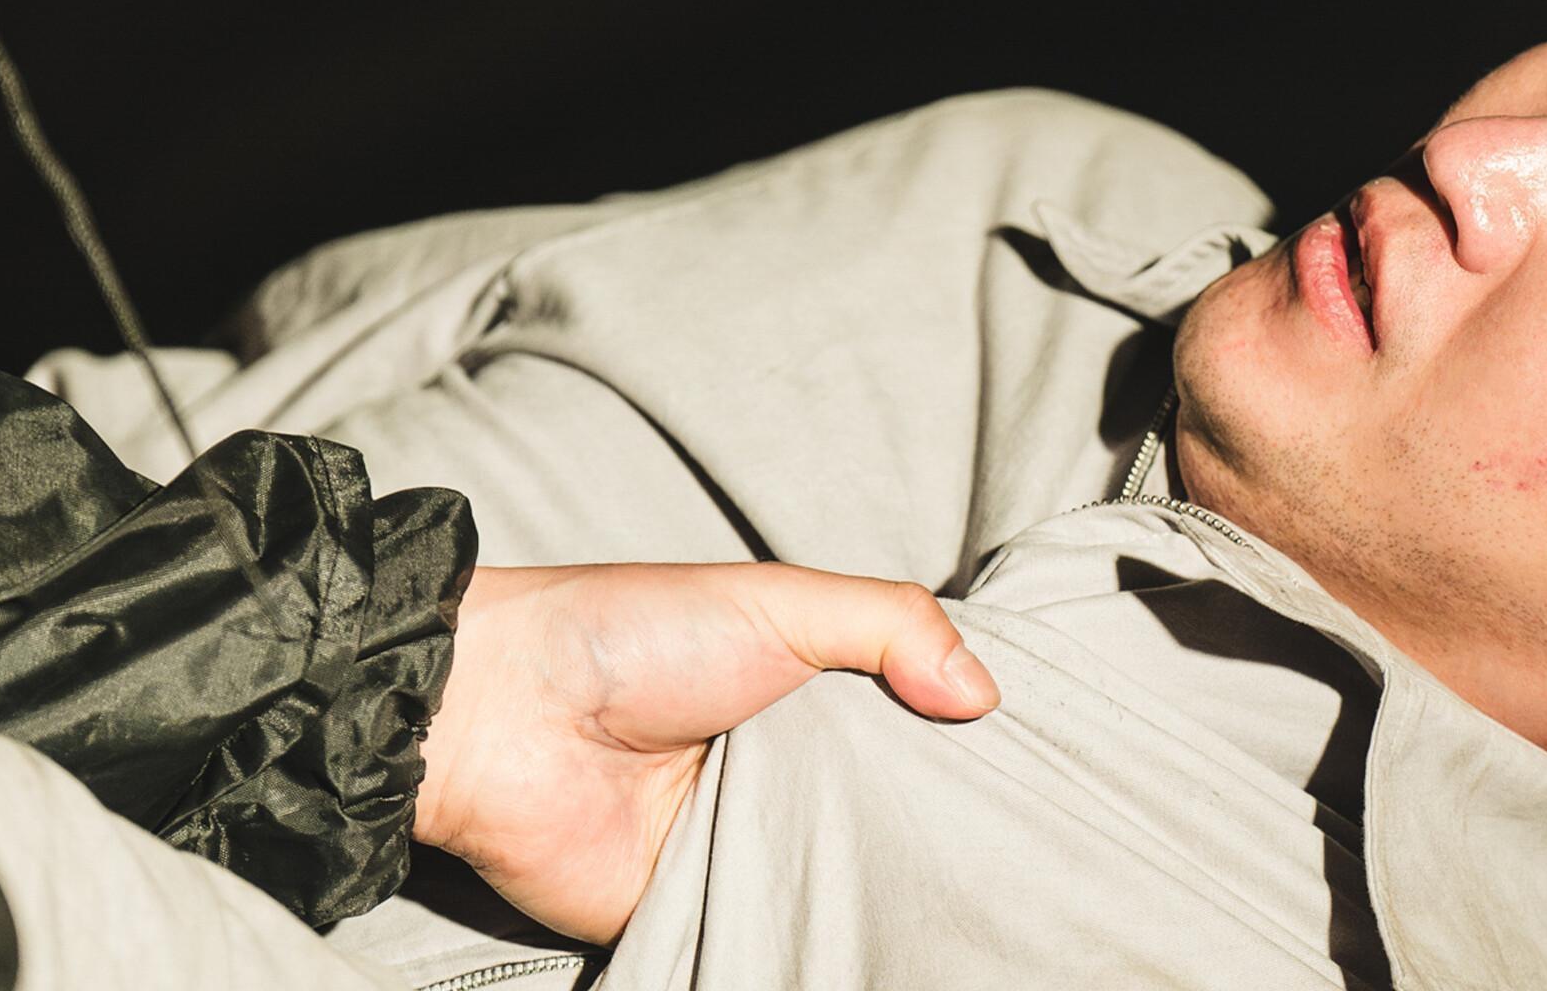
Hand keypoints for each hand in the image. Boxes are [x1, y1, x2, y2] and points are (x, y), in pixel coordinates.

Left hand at [414, 561, 998, 941]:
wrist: (502, 717)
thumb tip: (984, 694)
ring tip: (978, 909)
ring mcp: (738, 852)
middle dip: (939, 836)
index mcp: (802, 701)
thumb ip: (887, 623)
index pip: (908, 734)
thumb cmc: (627, 635)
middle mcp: (778, 780)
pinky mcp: (696, 917)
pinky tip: (890, 946)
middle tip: (1024, 858)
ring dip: (886, 893)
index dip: (964, 752)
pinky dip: (816, 941)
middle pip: (885, 818)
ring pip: (840, 885)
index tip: (1044, 780)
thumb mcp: (776, 600)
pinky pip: (774, 937)